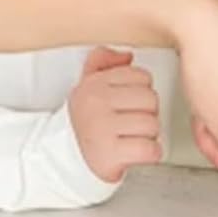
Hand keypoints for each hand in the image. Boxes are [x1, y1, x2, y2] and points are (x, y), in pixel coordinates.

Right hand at [67, 46, 161, 182]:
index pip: (141, 76)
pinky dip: (149, 154)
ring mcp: (101, 128)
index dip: (140, 93)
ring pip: (153, 125)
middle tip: (129, 124)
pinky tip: (134, 152)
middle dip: (146, 114)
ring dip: (148, 136)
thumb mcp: (87, 86)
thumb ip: (103, 63)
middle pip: (151, 99)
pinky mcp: (110, 154)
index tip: (126, 105)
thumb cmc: (86, 123)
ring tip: (129, 138)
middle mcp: (95, 103)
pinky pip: (150, 150)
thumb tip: (127, 55)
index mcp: (93, 84)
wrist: (65, 160)